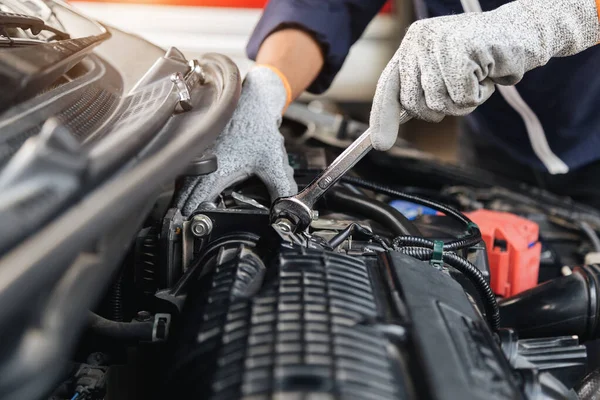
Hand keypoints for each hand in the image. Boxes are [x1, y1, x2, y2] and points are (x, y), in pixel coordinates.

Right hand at [176, 67, 296, 215]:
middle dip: (182, 206)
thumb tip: (286, 208)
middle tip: (179, 223)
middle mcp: (206, 160)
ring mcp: (202, 153)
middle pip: (185, 189)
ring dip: (182, 193)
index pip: (198, 195)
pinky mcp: (203, 147)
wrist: (253, 102)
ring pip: (185, 178)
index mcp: (219, 168)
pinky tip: (187, 188)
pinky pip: (189, 167)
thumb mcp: (274, 162)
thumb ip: (281, 187)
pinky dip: (186, 179)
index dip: (192, 211)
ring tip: (180, 210)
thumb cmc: (259, 128)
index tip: (188, 223)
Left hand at [369, 0, 599, 150]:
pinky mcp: (461, 49)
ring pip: (439, 103)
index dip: (383, 117)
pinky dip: (480, 95)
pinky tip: (488, 74)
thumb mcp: (445, 73)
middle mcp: (419, 40)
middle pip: (414, 103)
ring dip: (464, 101)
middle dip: (441, 108)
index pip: (388, 86)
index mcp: (412, 44)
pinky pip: (462, 98)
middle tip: (462, 90)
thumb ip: (420, 91)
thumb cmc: (484, 58)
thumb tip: (392, 124)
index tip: (381, 144)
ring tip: (477, 78)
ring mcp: (439, 43)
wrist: (525, 33)